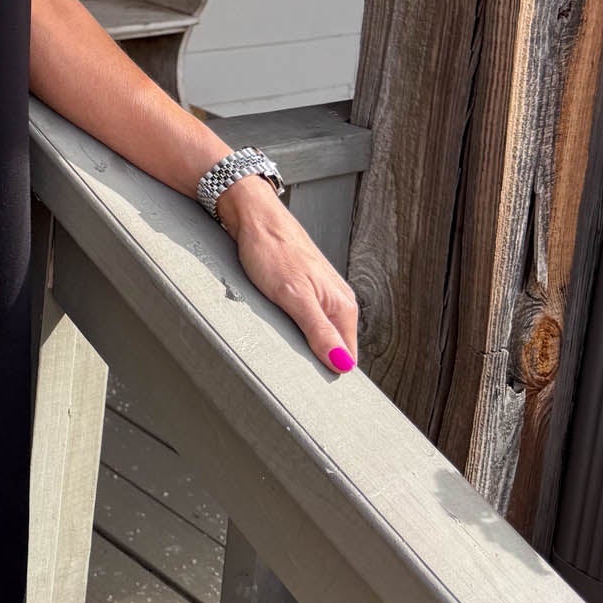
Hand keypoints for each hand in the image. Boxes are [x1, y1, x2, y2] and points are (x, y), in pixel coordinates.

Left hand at [217, 178, 359, 373]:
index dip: (331, 373)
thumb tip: (343, 365)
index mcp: (342, 306)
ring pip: (320, 334)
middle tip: (291, 372)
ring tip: (283, 352)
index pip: (348, 358)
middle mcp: (337, 301)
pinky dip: (294, 330)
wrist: (253, 214)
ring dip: (304, 347)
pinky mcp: (304, 288)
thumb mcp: (294, 296)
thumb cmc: (271, 250)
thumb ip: (319, 330)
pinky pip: (306, 320)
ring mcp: (321, 294)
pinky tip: (279, 330)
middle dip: (316, 363)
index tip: (311, 388)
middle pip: (336, 348)